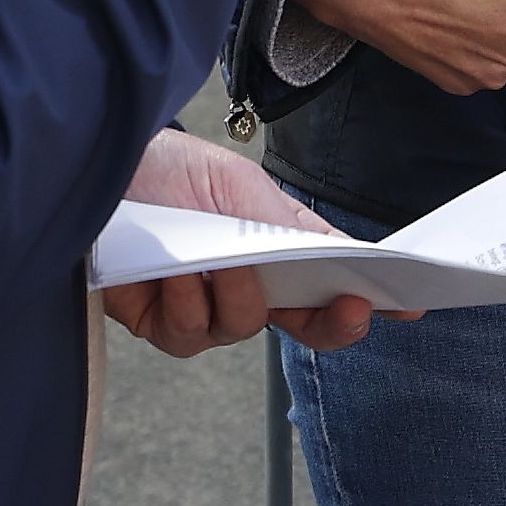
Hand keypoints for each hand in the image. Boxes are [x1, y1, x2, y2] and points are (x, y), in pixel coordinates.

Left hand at [98, 130, 379, 357]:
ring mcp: (204, 310)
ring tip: (219, 260)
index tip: (406, 305)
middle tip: (349, 305)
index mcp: (275, 254)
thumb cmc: (172, 172)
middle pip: (304, 327)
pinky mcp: (160, 324)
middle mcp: (245, 288)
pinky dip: (188, 303)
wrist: (99, 173)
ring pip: (242, 329)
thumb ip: (291, 225)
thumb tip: (348, 252)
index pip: (330, 287)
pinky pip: (189, 333)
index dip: (369, 302)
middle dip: (332, 322)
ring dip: (238, 294)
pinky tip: (177, 275)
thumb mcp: (241, 185)